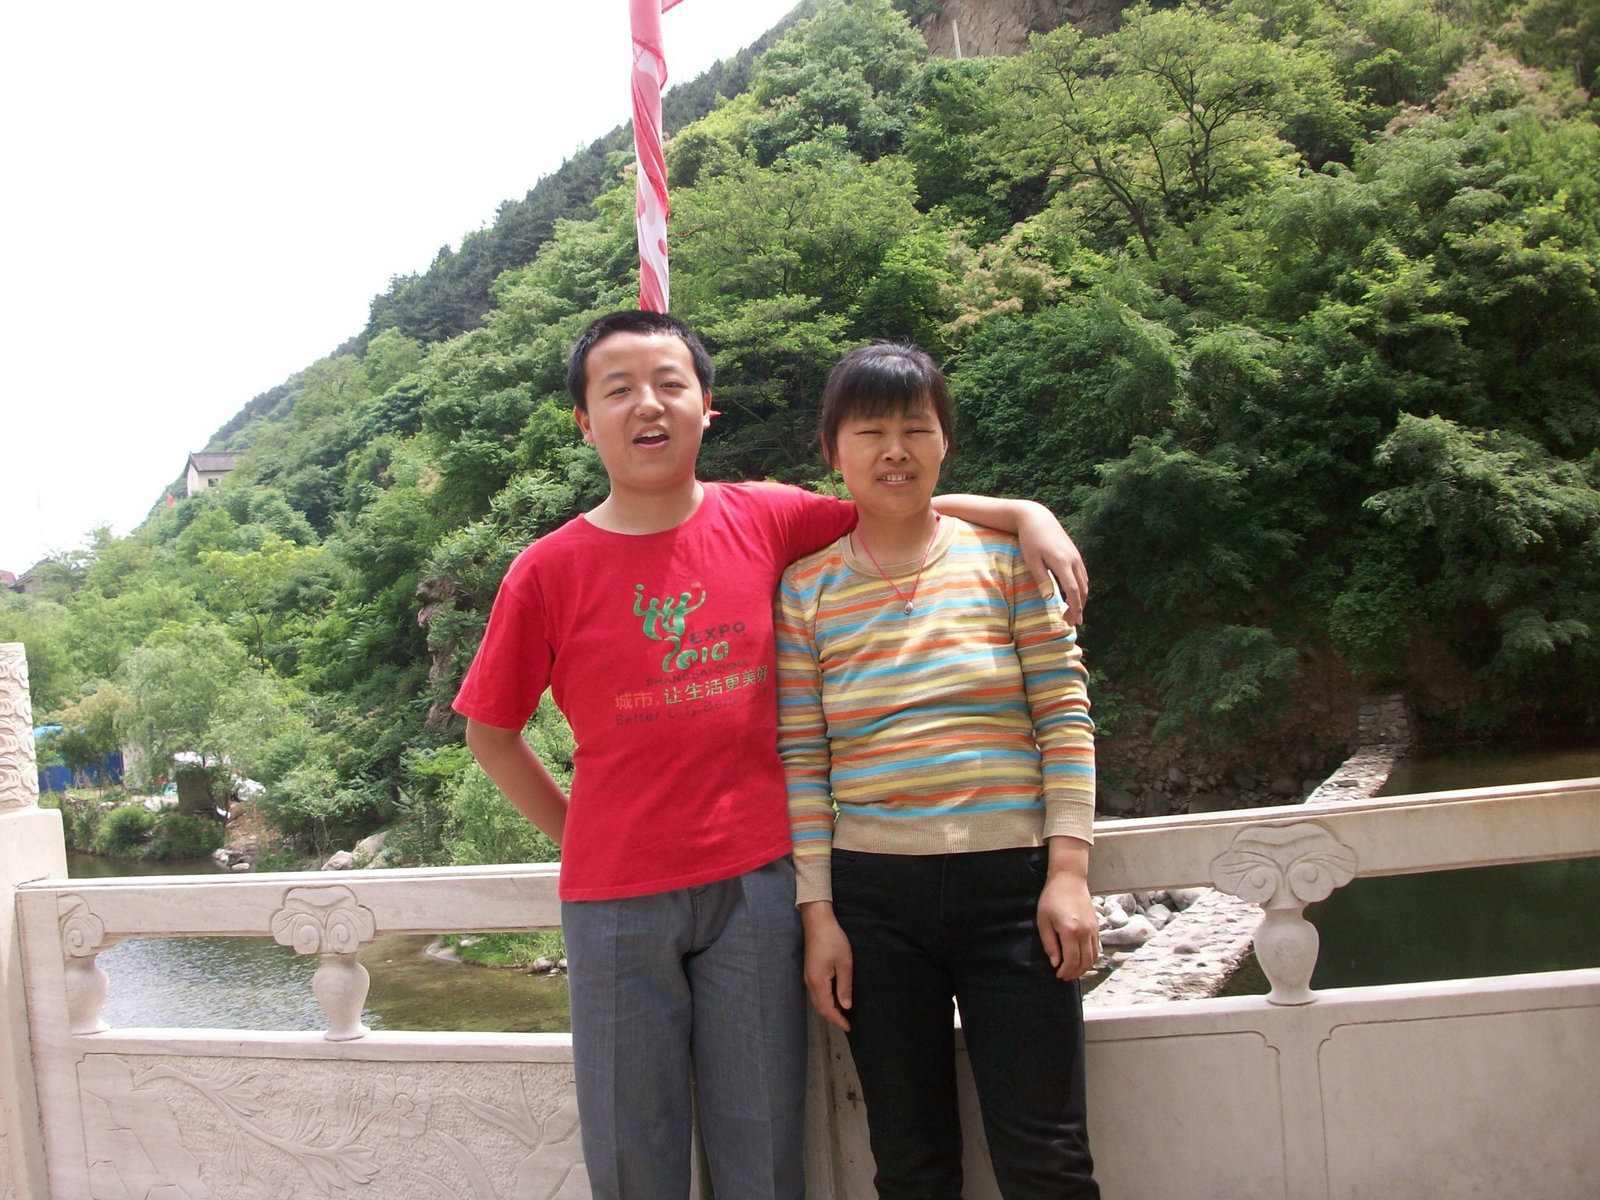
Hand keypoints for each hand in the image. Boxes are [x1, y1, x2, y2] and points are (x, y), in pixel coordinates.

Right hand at [800, 902, 853, 1030]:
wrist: (818, 922)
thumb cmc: (833, 940)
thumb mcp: (844, 963)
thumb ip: (844, 986)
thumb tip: (846, 1006)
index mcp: (818, 982)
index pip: (827, 1008)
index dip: (837, 1019)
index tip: (848, 1027)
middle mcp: (810, 982)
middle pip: (820, 1007)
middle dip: (832, 1017)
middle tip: (846, 1023)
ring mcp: (808, 976)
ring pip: (817, 1001)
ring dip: (828, 1009)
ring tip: (842, 1014)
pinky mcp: (810, 971)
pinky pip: (816, 993)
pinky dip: (825, 1001)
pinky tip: (834, 998)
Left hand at [1015, 503, 1089, 624]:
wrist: (1037, 518)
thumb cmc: (1030, 540)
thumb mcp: (1032, 560)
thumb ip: (1042, 579)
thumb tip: (1050, 598)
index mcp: (1062, 562)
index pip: (1073, 590)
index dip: (1075, 607)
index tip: (1075, 621)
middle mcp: (1073, 560)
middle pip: (1082, 589)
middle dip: (1079, 607)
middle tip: (1070, 622)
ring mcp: (1076, 557)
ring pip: (1085, 583)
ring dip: (1081, 599)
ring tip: (1072, 612)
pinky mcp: (1075, 554)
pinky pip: (1083, 575)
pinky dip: (1081, 589)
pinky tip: (1074, 596)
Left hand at [1037, 842, 1098, 981]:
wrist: (1069, 880)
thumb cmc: (1052, 899)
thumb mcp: (1044, 921)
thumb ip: (1050, 944)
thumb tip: (1056, 963)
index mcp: (1070, 931)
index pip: (1072, 961)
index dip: (1065, 971)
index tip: (1058, 975)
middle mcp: (1085, 932)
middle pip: (1085, 962)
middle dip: (1075, 973)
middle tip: (1064, 976)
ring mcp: (1094, 929)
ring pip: (1093, 957)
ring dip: (1084, 968)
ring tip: (1072, 970)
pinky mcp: (1097, 926)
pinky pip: (1097, 948)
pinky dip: (1090, 958)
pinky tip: (1080, 959)